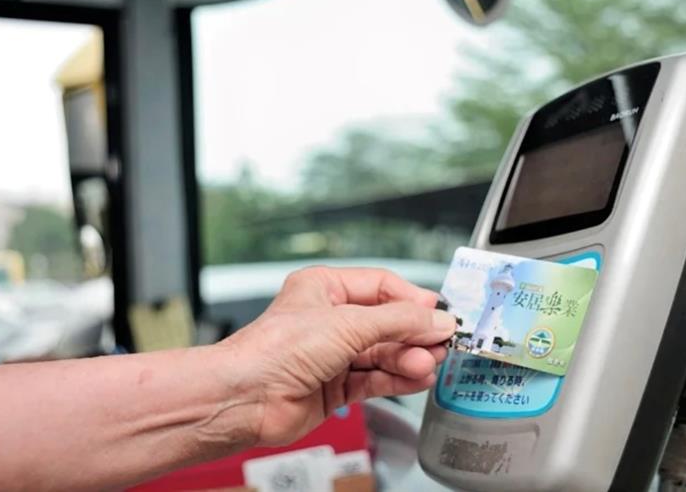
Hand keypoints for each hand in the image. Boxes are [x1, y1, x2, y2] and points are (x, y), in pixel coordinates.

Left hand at [219, 266, 455, 446]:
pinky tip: (417, 378)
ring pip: (382, 353)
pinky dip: (398, 379)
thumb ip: (398, 322)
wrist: (246, 398)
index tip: (438, 314)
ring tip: (429, 363)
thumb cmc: (274, 350)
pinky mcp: (335, 387)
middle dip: (413, 334)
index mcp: (324, 288)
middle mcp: (328, 320)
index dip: (411, 300)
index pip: (381, 286)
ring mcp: (332, 355)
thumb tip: (436, 320)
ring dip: (408, 358)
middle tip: (439, 343)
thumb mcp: (347, 324)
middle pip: (385, 323)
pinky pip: (375, 379)